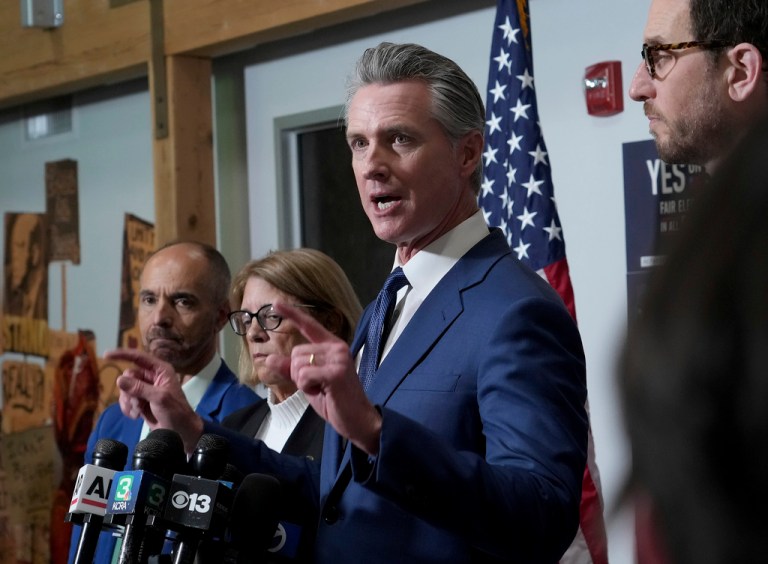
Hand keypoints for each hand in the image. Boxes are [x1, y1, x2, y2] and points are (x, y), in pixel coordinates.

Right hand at [104, 348, 203, 452]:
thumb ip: (140, 388)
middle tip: (139, 404)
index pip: (139, 357)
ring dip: (129, 402)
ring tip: (139, 411)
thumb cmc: (176, 412)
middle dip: (130, 392)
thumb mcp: (160, 398)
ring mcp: (145, 389)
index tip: (106, 355)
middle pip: (128, 376)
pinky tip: (136, 416)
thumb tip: (119, 379)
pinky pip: (125, 400)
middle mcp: (152, 377)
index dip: (122, 354)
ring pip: (124, 389)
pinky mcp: (139, 401)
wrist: (179, 432)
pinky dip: (127, 408)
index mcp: (160, 370)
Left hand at [265, 302, 381, 454]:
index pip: (309, 326)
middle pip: (296, 352)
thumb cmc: (336, 401)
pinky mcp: (336, 372)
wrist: (358, 420)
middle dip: (298, 373)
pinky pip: (304, 376)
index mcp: (332, 346)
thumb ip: (292, 370)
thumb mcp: (309, 383)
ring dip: (303, 382)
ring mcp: (338, 358)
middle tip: (316, 385)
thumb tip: (269, 359)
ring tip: (322, 389)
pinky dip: (307, 387)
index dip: (292, 314)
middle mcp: (336, 347)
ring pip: (298, 364)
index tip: (276, 303)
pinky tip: (324, 392)